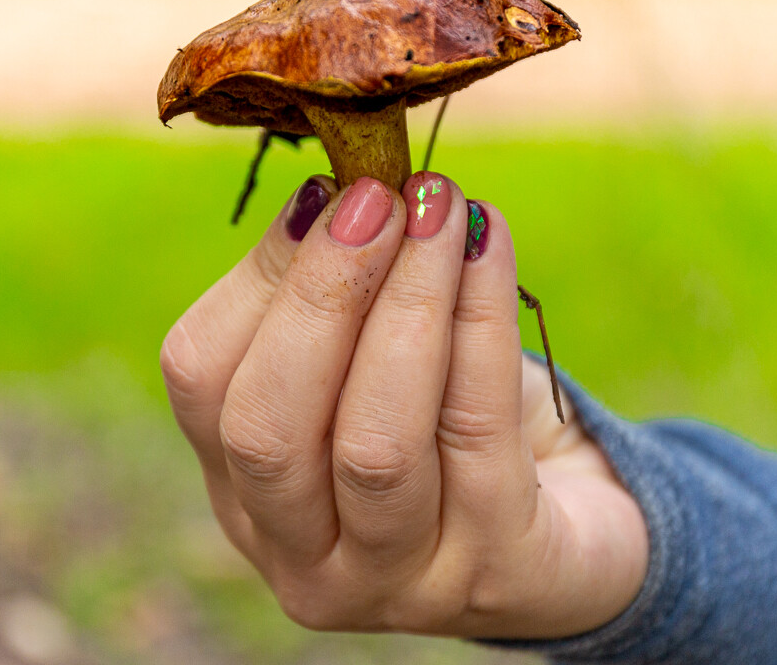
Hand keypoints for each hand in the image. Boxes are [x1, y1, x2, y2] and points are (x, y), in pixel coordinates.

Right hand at [160, 172, 647, 638]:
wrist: (573, 528)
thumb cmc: (451, 426)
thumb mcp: (371, 363)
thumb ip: (334, 299)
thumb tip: (326, 196)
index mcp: (244, 495)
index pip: (203, 384)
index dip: (257, 281)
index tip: (321, 193)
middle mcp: (300, 559)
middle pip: (266, 429)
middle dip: (320, 295)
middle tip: (376, 197)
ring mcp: (394, 583)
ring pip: (373, 441)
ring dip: (407, 300)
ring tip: (441, 207)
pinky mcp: (494, 574)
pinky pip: (477, 429)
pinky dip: (482, 320)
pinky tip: (490, 246)